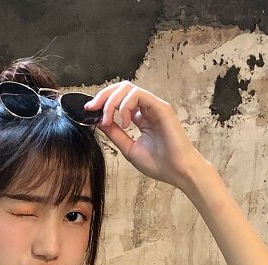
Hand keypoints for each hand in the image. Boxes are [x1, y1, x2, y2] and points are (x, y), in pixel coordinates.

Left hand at [85, 81, 208, 188]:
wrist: (178, 172)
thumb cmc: (159, 164)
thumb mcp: (129, 148)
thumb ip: (115, 134)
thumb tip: (99, 122)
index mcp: (140, 118)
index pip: (119, 99)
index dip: (102, 102)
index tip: (89, 111)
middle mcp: (147, 109)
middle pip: (121, 88)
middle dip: (103, 96)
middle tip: (92, 109)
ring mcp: (154, 106)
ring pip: (128, 88)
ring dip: (112, 102)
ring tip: (109, 121)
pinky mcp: (161, 107)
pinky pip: (139, 95)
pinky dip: (126, 106)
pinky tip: (125, 123)